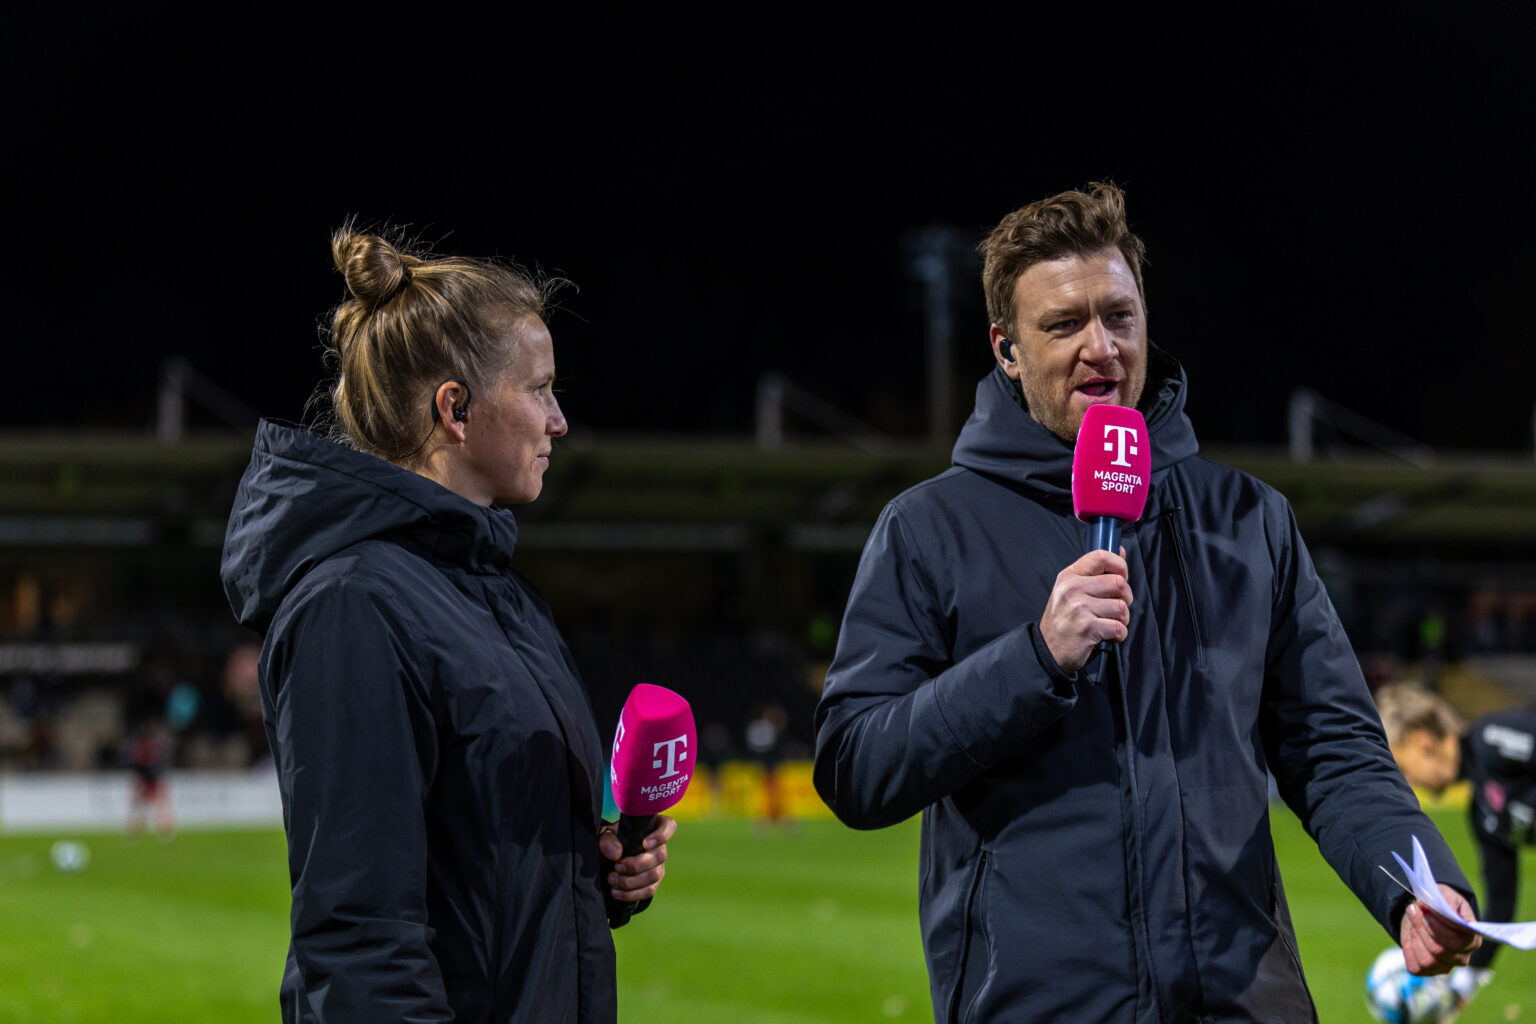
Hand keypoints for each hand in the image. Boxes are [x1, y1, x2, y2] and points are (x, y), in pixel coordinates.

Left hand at [598, 814, 676, 902]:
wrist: (607, 860)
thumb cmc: (610, 842)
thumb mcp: (605, 836)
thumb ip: (608, 841)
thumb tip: (616, 853)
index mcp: (652, 828)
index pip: (668, 826)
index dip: (661, 835)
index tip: (645, 843)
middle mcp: (660, 847)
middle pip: (660, 856)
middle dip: (637, 865)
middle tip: (617, 866)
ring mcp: (658, 866)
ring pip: (654, 876)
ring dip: (631, 881)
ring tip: (612, 879)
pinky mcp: (653, 883)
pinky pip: (649, 891)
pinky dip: (631, 894)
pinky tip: (616, 892)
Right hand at [1039, 548, 1132, 674]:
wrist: (1048, 649)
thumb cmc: (1063, 619)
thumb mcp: (1071, 590)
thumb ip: (1094, 572)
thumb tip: (1120, 551)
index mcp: (1069, 577)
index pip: (1100, 557)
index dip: (1119, 564)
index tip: (1122, 575)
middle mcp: (1072, 589)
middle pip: (1118, 583)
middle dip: (1126, 597)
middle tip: (1117, 607)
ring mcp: (1079, 609)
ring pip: (1121, 607)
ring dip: (1123, 619)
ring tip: (1110, 623)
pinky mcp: (1088, 628)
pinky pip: (1119, 628)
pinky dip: (1119, 635)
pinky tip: (1108, 636)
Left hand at [1400, 884, 1481, 975]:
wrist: (1426, 913)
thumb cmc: (1440, 905)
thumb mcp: (1445, 896)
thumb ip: (1446, 901)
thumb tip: (1440, 909)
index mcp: (1472, 939)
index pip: (1460, 940)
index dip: (1439, 925)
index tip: (1424, 907)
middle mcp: (1462, 957)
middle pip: (1440, 950)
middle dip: (1422, 927)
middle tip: (1413, 909)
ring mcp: (1446, 966)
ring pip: (1427, 960)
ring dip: (1415, 937)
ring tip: (1413, 922)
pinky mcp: (1429, 971)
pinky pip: (1415, 967)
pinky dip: (1408, 949)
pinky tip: (1412, 936)